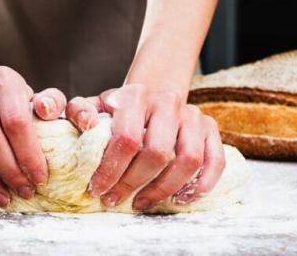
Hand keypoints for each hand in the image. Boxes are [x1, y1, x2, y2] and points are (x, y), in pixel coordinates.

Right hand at [0, 66, 66, 206]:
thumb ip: (51, 104)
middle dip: (8, 171)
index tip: (39, 178)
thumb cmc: (15, 108)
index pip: (16, 120)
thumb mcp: (37, 102)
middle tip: (23, 191)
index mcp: (3, 79)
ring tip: (1, 196)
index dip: (29, 154)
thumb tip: (46, 110)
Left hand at [65, 84, 224, 210]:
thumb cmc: (119, 109)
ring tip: (143, 202)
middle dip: (133, 183)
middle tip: (115, 199)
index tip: (98, 188)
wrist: (152, 95)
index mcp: (136, 95)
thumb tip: (85, 123)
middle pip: (157, 153)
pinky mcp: (210, 128)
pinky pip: (215, 161)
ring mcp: (193, 115)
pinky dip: (202, 184)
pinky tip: (180, 198)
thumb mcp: (95, 106)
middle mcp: (168, 102)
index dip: (112, 169)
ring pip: (188, 160)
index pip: (127, 138)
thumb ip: (81, 111)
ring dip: (165, 189)